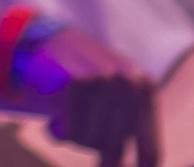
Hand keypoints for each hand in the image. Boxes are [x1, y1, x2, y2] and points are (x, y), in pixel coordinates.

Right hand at [13, 27, 161, 166]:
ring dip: (75, 138)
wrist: (43, 39)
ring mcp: (105, 80)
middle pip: (117, 147)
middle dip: (101, 158)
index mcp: (145, 89)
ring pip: (92, 140)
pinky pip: (71, 129)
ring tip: (66, 121)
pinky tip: (54, 120)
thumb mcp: (112, 96)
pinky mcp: (79, 81)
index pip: (150, 148)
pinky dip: (60, 131)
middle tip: (90, 154)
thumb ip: (124, 126)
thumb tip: (121, 164)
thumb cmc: (80, 77)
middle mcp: (131, 83)